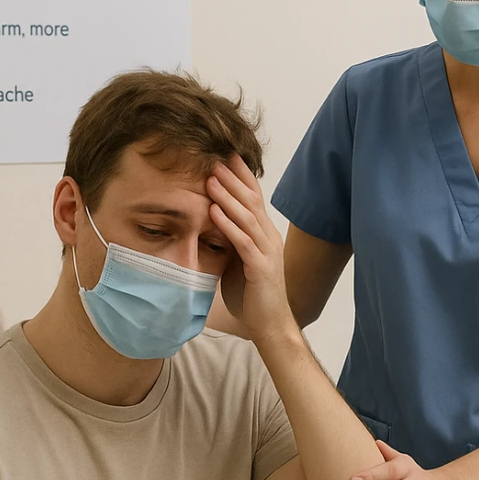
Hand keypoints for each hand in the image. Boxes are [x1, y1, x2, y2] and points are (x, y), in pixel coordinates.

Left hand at [207, 156, 294, 342]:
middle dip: (233, 178)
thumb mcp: (238, 259)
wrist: (269, 324)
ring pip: (248, 216)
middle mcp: (269, 237)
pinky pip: (243, 241)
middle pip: (252, 200)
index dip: (241, 175)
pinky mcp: (261, 268)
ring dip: (228, 196)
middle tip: (214, 158)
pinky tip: (214, 211)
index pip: (254, 197)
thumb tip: (209, 218)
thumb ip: (230, 238)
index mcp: (264, 234)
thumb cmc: (252, 293)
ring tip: (210, 178)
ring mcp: (267, 251)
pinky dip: (228, 224)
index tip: (225, 155)